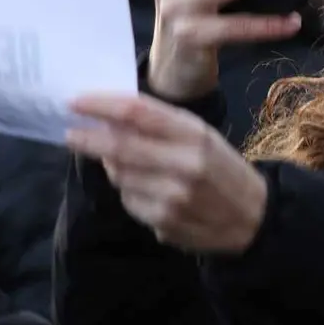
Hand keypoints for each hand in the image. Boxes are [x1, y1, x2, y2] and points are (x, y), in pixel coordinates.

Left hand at [67, 92, 268, 253]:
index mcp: (194, 134)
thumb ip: (160, 126)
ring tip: (125, 163)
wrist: (254, 216)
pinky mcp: (164, 223)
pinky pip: (129, 202)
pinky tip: (148, 190)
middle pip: (120, 147)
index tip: (75, 101)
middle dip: (88, 139)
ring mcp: (173, 197)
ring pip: (120, 176)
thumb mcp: (200, 136)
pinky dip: (129, 192)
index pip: (137, 113)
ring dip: (112, 167)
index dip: (100, 105)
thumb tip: (109, 120)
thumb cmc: (221, 167)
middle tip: (70, 132)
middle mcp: (183, 164)